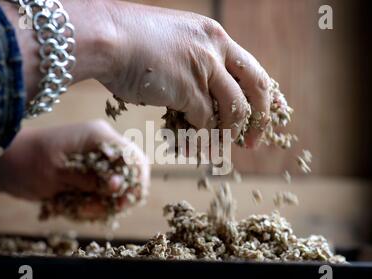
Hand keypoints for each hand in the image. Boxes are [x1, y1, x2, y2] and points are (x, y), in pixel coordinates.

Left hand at [0, 120, 149, 209]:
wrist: (4, 163)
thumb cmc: (27, 162)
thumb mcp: (57, 173)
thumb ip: (90, 179)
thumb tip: (118, 185)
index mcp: (98, 136)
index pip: (132, 156)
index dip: (135, 180)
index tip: (123, 201)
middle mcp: (101, 145)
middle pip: (130, 172)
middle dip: (121, 195)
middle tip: (107, 210)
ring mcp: (96, 158)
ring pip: (117, 185)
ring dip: (104, 202)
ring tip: (82, 209)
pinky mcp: (89, 171)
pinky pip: (103, 191)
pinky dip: (94, 203)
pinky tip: (77, 206)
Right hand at [97, 0, 271, 146]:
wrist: (106, 37)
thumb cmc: (129, 41)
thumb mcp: (174, 43)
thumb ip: (193, 65)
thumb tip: (201, 98)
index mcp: (213, 35)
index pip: (251, 68)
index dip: (262, 95)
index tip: (265, 114)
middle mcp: (215, 48)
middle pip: (257, 87)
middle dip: (260, 119)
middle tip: (252, 142)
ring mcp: (204, 68)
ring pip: (233, 110)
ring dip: (227, 135)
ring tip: (217, 151)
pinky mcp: (189, 90)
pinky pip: (205, 123)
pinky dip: (201, 140)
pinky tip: (192, 149)